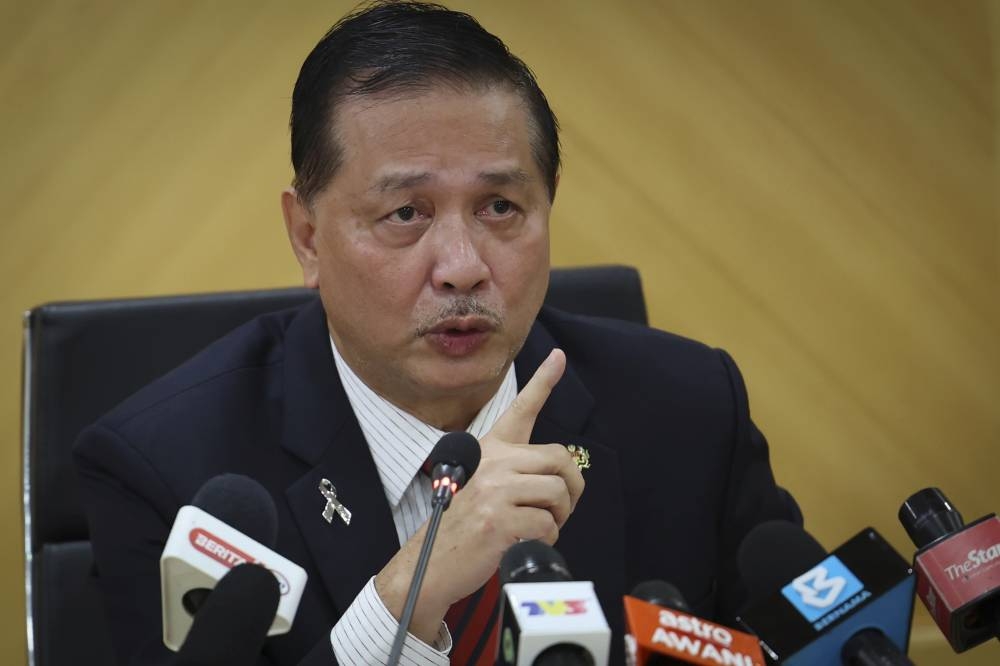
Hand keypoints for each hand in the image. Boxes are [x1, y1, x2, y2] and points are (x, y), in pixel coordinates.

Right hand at [375, 348, 584, 641]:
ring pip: (559, 494)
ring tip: (536, 528)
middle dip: (572, 488)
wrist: (428, 563)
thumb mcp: (480, 486)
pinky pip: (548, 525)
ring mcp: (495, 490)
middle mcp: (494, 462)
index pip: (521, 409)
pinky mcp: (499, 519)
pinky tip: (523, 542)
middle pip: (560, 460)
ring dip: (558, 518)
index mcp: (490, 450)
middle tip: (561, 508)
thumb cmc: (458, 526)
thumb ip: (513, 474)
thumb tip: (557, 479)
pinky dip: (545, 540)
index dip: (543, 380)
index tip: (558, 357)